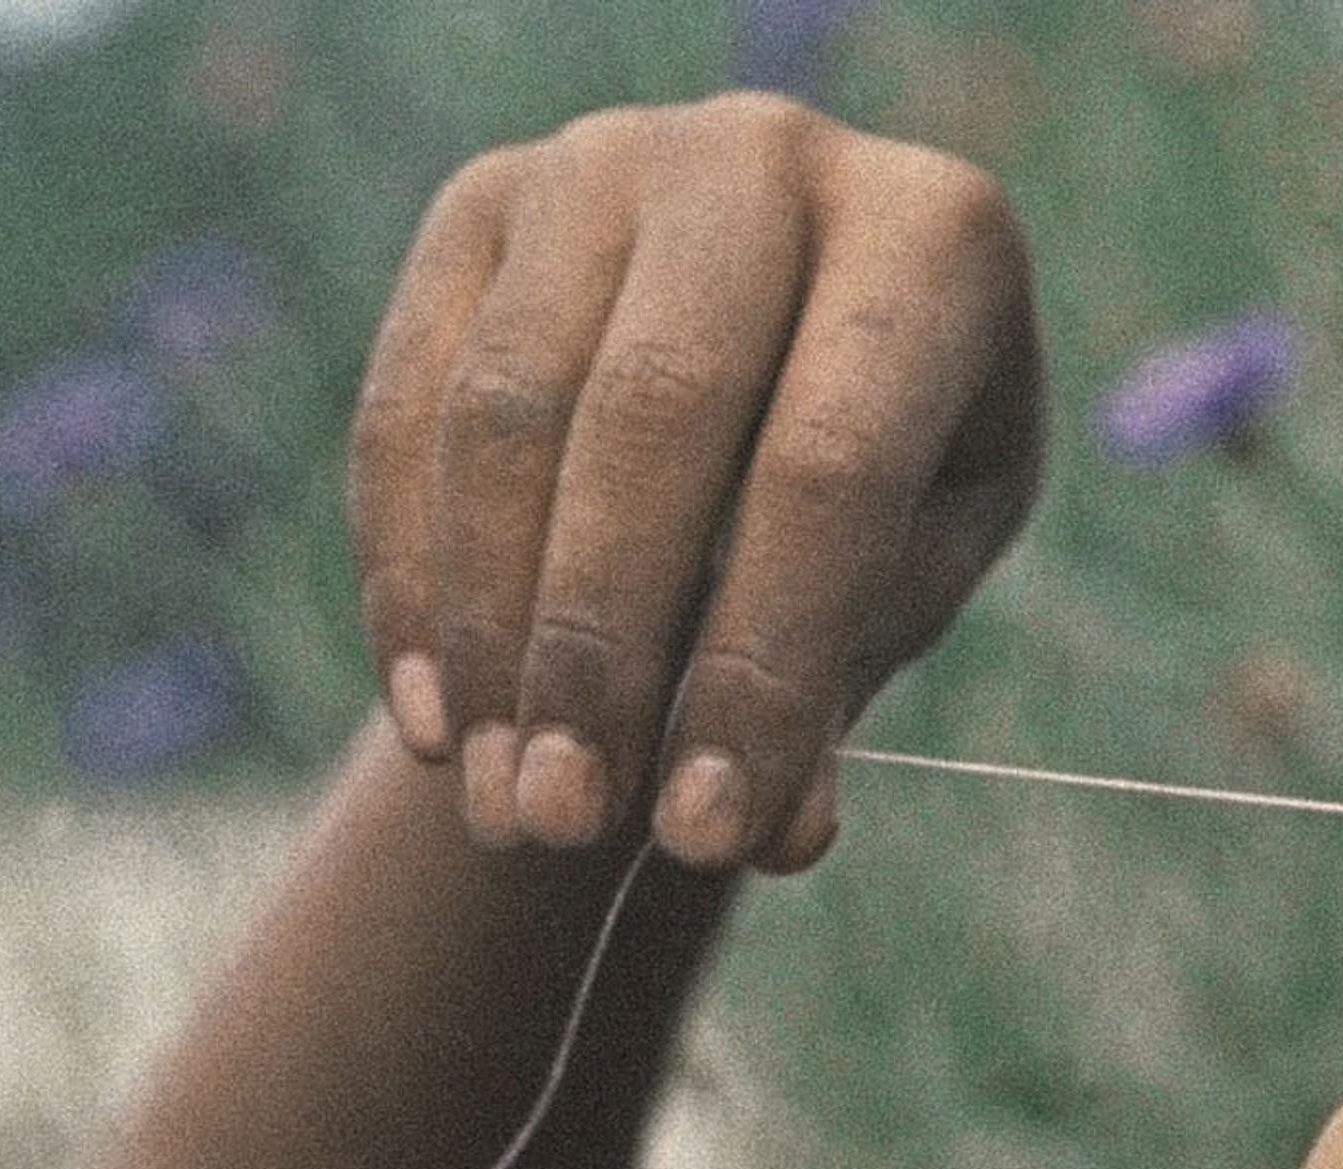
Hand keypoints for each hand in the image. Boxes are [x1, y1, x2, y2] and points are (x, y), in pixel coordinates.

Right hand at [350, 93, 1044, 872]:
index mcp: (931, 236)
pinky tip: (440, 725)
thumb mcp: (914, 571)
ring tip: (508, 807)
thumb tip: (778, 835)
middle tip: (570, 826)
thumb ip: (845, 683)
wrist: (788, 336)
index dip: (761, 664)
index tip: (707, 834)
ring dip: (492, 636)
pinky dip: (413, 580)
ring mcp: (607, 160)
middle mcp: (767, 159)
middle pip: (650, 420)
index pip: (827, 467)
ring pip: (506, 414)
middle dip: (601, 652)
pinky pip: (411, 408)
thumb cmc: (887, 478)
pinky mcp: (481, 202)